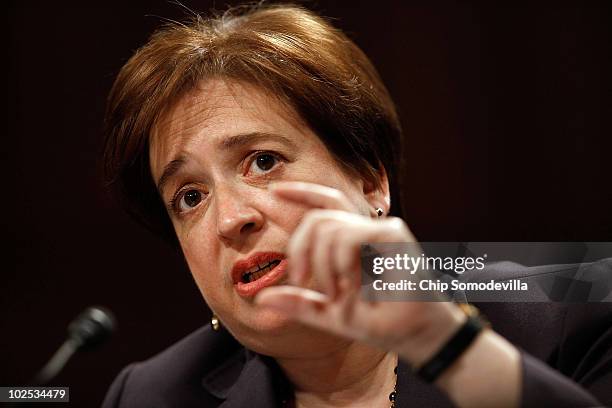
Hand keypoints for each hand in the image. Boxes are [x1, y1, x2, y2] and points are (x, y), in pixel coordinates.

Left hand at [255, 181, 464, 365]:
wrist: (415, 335)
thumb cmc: (379, 321)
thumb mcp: (331, 315)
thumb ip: (300, 304)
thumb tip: (263, 298)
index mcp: (353, 240)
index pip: (326, 204)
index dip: (301, 192)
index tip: (275, 190)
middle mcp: (366, 229)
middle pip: (318, 218)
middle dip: (299, 248)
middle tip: (303, 280)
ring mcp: (380, 230)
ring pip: (328, 228)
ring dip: (323, 266)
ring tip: (340, 292)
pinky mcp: (393, 235)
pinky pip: (348, 237)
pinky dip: (342, 264)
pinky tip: (355, 285)